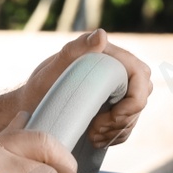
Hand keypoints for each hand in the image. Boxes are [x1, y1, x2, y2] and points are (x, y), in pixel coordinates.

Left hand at [16, 29, 151, 148]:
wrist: (32, 105)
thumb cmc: (40, 85)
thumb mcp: (53, 68)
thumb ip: (75, 49)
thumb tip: (100, 34)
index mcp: (109, 55)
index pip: (141, 77)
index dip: (134, 101)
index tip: (113, 116)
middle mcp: (118, 71)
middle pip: (141, 97)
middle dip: (123, 119)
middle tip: (95, 129)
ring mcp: (117, 90)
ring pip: (135, 114)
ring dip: (116, 130)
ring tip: (92, 134)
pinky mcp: (113, 107)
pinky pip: (127, 125)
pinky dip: (114, 136)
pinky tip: (95, 138)